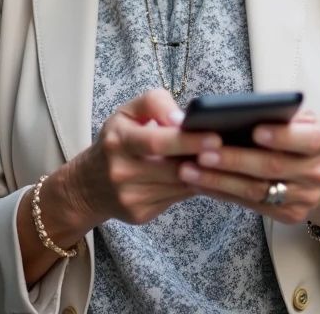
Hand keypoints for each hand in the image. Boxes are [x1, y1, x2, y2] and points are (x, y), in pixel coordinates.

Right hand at [71, 89, 220, 226]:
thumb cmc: (116, 141)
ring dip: (204, 175)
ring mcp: (130, 197)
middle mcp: (121, 172)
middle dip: (204, 160)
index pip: (157, 142)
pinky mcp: (140, 214)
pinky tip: (206, 176)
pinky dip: (194, 187)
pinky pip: (177, 199)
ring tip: (224, 161)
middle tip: (231, 151)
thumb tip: (182, 118)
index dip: (188, 140)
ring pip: (179, 186)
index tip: (216, 137)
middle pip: (172, 168)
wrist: (88, 185)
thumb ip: (155, 104)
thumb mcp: (128, 113)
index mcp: (118, 141)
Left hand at [177, 109, 319, 227]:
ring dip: (219, 180)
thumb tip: (236, 110)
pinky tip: (199, 183)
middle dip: (235, 159)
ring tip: (189, 169)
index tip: (254, 130)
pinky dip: (222, 193)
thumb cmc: (302, 140)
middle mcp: (317, 172)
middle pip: (272, 167)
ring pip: (257, 190)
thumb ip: (279, 115)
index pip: (306, 139)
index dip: (281, 136)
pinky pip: (251, 205)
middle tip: (203, 152)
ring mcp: (304, 197)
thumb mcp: (301, 122)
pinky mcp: (289, 215)